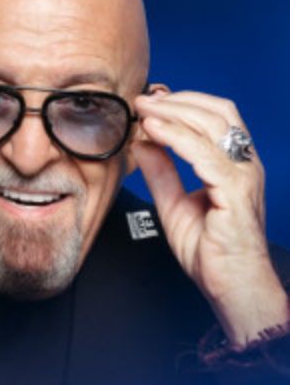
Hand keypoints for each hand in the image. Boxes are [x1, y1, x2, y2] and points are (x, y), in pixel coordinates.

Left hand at [132, 90, 288, 346]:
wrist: (230, 286)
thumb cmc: (209, 249)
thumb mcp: (173, 203)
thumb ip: (161, 172)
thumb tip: (141, 143)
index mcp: (232, 163)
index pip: (213, 116)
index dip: (181, 101)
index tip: (149, 99)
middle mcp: (243, 164)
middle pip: (216, 112)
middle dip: (176, 100)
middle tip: (142, 98)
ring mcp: (243, 177)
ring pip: (212, 126)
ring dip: (174, 112)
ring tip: (144, 109)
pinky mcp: (236, 193)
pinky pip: (207, 156)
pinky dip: (178, 138)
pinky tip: (154, 131)